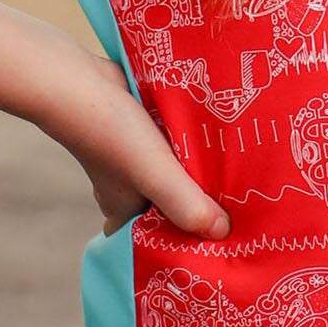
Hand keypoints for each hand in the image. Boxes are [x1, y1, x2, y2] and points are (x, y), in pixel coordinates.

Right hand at [46, 50, 231, 240]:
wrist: (81, 80)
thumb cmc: (112, 133)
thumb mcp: (155, 175)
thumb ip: (186, 205)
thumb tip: (222, 233)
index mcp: (125, 211)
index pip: (153, 241)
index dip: (178, 245)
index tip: (215, 246)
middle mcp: (130, 188)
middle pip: (171, 207)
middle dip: (200, 208)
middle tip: (243, 211)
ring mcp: (136, 159)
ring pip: (177, 173)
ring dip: (202, 174)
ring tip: (246, 178)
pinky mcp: (146, 132)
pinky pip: (177, 146)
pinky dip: (194, 146)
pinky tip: (228, 144)